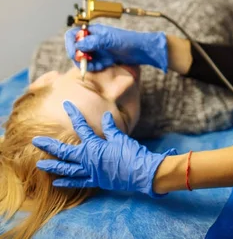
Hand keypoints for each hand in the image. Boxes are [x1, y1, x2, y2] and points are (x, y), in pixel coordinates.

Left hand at [33, 101, 176, 195]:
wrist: (141, 173)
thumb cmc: (131, 154)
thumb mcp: (120, 138)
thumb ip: (110, 128)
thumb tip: (105, 116)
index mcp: (94, 146)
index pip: (81, 127)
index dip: (74, 114)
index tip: (66, 104)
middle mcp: (88, 159)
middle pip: (65, 152)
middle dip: (49, 146)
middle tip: (35, 141)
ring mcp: (91, 172)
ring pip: (67, 169)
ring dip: (53, 166)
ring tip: (40, 164)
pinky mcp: (96, 181)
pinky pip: (78, 182)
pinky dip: (66, 182)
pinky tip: (56, 182)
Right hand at [65, 24, 167, 72]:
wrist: (141, 51)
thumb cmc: (128, 41)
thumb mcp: (111, 40)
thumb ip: (95, 41)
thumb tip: (78, 44)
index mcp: (93, 31)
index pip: (73, 35)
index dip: (70, 44)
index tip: (75, 54)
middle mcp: (92, 40)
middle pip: (74, 49)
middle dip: (79, 57)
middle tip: (88, 63)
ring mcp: (96, 49)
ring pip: (81, 59)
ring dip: (88, 64)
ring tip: (101, 65)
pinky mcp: (100, 58)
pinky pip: (90, 65)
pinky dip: (94, 68)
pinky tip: (105, 66)